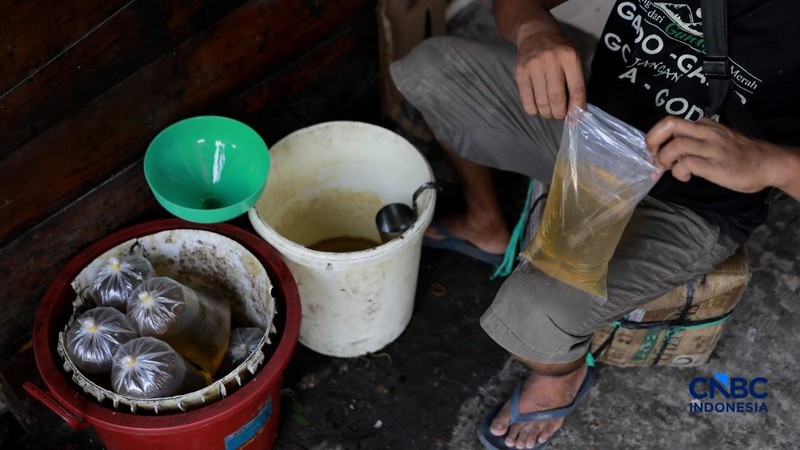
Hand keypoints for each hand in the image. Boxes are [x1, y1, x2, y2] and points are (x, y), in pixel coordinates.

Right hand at [514, 26, 585, 119]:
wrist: (535, 33)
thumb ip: (575, 81)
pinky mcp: (521, 72)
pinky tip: (537, 108)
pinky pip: (527, 100)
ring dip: (547, 113)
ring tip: (549, 112)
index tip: (575, 117)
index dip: (577, 108)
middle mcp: (551, 61)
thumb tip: (575, 110)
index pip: (577, 89)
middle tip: (560, 115)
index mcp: (569, 57)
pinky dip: (533, 110)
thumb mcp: (572, 58)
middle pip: (557, 98)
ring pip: (542, 102)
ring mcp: (534, 66)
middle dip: (560, 113)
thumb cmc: (558, 50)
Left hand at [645, 117, 777, 193]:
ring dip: (664, 159)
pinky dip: (679, 172)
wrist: (769, 163)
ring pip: (676, 145)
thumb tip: (670, 153)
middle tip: (653, 156)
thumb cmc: (741, 154)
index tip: (655, 150)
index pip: (672, 122)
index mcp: (705, 125)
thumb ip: (696, 141)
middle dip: (652, 140)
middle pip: (670, 124)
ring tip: (669, 169)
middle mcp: (707, 132)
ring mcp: (711, 148)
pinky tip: (686, 177)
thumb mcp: (717, 139)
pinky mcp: (715, 165)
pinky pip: (687, 164)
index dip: (657, 136)